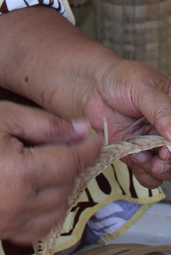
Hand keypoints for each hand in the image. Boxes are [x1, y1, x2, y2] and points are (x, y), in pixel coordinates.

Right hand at [0, 101, 101, 244]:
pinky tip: (37, 188)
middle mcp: (18, 206)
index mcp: (20, 174)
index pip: (70, 162)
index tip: (94, 134)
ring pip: (57, 212)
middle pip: (66, 186)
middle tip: (63, 142)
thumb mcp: (3, 115)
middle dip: (71, 163)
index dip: (85, 146)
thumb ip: (47, 125)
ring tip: (48, 164)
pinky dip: (47, 211)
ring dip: (62, 188)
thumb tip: (82, 130)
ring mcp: (8, 224)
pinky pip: (38, 228)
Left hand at [82, 55, 170, 187]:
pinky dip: (145, 173)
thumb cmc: (119, 79)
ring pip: (167, 169)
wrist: (92, 87)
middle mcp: (168, 130)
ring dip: (158, 169)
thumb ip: (161, 110)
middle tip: (159, 157)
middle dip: (170, 160)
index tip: (167, 147)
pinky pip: (149, 175)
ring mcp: (154, 144)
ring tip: (142, 156)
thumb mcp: (143, 89)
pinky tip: (135, 159)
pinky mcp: (137, 155)